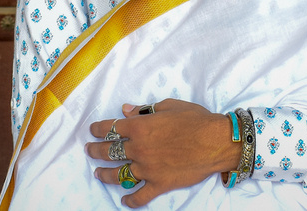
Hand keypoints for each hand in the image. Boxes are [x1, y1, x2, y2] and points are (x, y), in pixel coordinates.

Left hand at [86, 98, 241, 207]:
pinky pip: (140, 195)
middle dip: (96, 150)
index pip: (111, 127)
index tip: (92, 130)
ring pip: (118, 174)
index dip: (98, 128)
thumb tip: (126, 110)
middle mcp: (139, 148)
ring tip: (98, 173)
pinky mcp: (159, 184)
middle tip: (89, 150)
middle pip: (109, 151)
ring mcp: (147, 168)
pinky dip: (130, 199)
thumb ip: (144, 109)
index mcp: (140, 127)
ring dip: (105, 174)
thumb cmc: (195, 120)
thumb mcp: (169, 106)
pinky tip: (124, 200)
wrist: (216, 142)